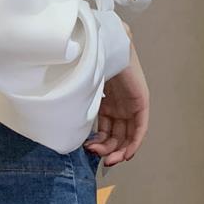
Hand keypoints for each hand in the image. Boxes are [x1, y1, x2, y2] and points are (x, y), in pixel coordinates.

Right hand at [84, 35, 148, 166]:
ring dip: (118, 150)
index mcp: (108, 103)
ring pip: (128, 136)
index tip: (90, 153)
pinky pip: (140, 128)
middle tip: (98, 158)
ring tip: (106, 158)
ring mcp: (131, 105)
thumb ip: (80, 105)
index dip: (101, 144)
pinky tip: (126, 154)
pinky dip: (134, 143)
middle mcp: (120, 106)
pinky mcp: (141, 102)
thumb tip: (62, 122)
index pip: (107, 129)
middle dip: (108, 150)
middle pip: (117, 135)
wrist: (102, 45)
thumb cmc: (89, 63)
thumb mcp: (82, 90)